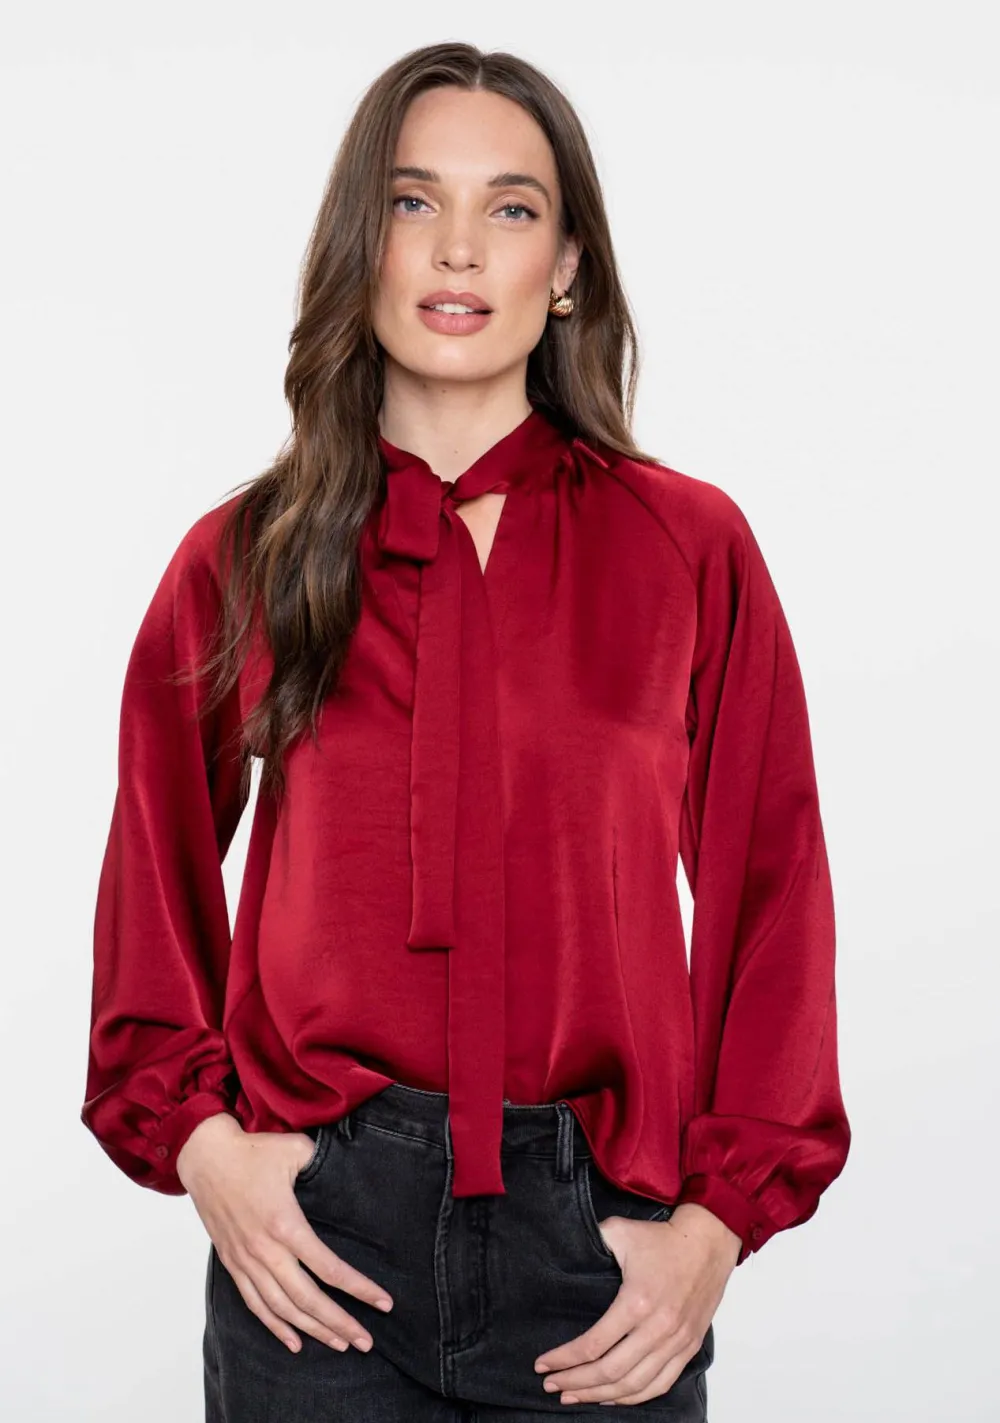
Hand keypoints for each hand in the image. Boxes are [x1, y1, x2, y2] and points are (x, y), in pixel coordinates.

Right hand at [177, 1112, 393, 1354]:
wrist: (205, 1157)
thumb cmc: (252, 1152)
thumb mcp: (295, 1149)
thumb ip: (323, 1163)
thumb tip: (345, 1172)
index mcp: (286, 1224)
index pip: (329, 1268)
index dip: (359, 1289)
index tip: (384, 1303)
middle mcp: (266, 1250)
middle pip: (308, 1299)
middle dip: (340, 1323)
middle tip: (365, 1342)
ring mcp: (247, 1261)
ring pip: (282, 1308)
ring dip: (312, 1330)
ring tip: (339, 1344)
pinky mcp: (233, 1263)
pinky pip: (255, 1304)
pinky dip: (275, 1326)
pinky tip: (295, 1342)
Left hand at [533, 1203, 738, 1405]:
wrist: (708, 1242)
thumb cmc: (663, 1239)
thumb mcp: (620, 1232)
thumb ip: (592, 1241)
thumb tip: (565, 1249)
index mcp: (636, 1302)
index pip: (593, 1345)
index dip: (564, 1359)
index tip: (543, 1365)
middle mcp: (657, 1329)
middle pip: (610, 1372)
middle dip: (575, 1382)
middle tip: (551, 1386)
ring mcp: (676, 1342)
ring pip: (634, 1385)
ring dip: (600, 1396)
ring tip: (573, 1396)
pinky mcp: (688, 1348)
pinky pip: (660, 1385)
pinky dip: (633, 1397)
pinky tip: (611, 1398)